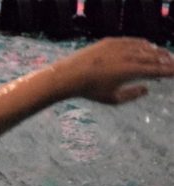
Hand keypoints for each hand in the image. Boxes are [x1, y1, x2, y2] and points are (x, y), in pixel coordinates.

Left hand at [57, 37, 173, 104]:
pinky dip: (142, 44)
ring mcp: (120, 47)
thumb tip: (146, 89)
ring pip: (144, 47)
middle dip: (166, 60)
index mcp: (131, 71)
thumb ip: (131, 95)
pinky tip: (147, 46)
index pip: (156, 70)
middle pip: (154, 56)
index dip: (169, 71)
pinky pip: (132, 41)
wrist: (69, 75)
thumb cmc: (90, 91)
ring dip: (156, 51)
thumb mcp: (112, 99)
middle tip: (172, 64)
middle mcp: (128, 56)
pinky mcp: (111, 41)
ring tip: (163, 55)